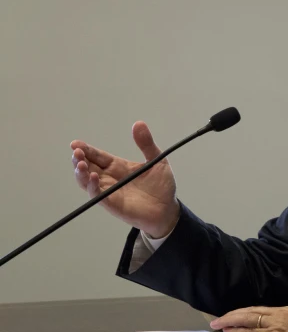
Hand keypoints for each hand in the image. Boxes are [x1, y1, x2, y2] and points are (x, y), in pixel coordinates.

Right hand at [71, 121, 179, 237]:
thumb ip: (146, 144)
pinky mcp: (113, 204)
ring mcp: (109, 191)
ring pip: (87, 182)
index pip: (97, 156)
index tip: (75, 143)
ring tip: (79, 163)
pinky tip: (94, 177)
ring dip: (81, 173)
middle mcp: (110, 178)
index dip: (86, 149)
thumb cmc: (161, 185)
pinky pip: (98, 196)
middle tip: (76, 151)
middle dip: (79, 158)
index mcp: (117, 166)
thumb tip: (139, 123)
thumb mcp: (156, 160)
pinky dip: (93, 187)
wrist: (168, 208)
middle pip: (87, 167)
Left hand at [210, 306, 287, 331]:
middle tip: (217, 319)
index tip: (230, 316)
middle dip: (232, 314)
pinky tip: (229, 331)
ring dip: (231, 322)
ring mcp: (278, 324)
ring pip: (249, 319)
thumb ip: (279, 328)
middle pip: (252, 311)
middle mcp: (282, 313)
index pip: (259, 309)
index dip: (242, 312)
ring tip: (218, 324)